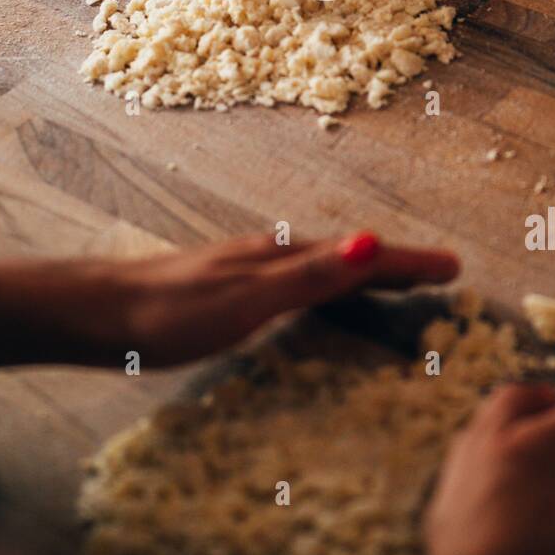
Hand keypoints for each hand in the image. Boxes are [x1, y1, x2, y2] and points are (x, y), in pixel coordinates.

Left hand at [0, 232, 459, 374]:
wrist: (99, 311)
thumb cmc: (171, 311)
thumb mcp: (247, 297)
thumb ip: (308, 275)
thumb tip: (371, 243)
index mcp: (283, 258)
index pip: (362, 257)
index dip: (409, 262)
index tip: (455, 266)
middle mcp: (270, 256)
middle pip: (348, 257)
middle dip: (396, 263)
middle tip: (439, 272)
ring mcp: (248, 269)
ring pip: (322, 266)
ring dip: (363, 273)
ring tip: (393, 282)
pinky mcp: (228, 288)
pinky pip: (298, 280)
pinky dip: (328, 286)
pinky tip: (312, 299)